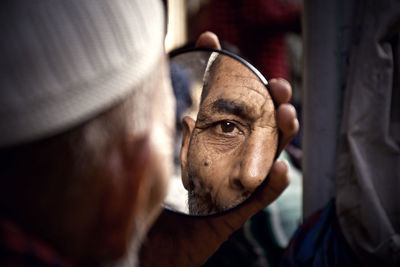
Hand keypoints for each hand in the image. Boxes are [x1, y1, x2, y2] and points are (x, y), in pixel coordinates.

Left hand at [139, 32, 298, 266]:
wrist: (141, 248)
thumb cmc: (145, 198)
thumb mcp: (152, 155)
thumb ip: (161, 130)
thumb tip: (179, 105)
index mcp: (205, 144)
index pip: (220, 105)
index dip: (221, 75)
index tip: (214, 44)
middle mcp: (222, 161)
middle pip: (253, 128)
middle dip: (269, 104)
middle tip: (277, 86)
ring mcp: (229, 187)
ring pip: (263, 159)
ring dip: (279, 137)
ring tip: (287, 116)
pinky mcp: (230, 216)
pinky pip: (256, 200)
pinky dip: (271, 186)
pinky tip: (279, 168)